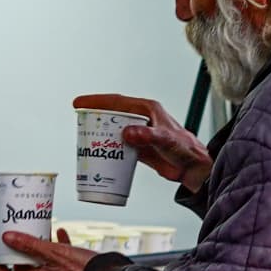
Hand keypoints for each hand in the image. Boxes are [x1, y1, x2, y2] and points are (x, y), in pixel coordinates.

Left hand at [0, 229, 95, 270]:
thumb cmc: (83, 270)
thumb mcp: (53, 252)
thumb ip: (30, 244)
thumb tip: (9, 238)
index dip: (0, 266)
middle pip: (25, 268)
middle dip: (21, 251)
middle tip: (18, 237)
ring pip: (42, 262)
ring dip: (39, 247)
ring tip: (39, 232)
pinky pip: (58, 259)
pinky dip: (56, 246)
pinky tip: (60, 234)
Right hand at [72, 93, 211, 192]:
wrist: (194, 168)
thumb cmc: (185, 149)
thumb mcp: (165, 140)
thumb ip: (147, 136)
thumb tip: (127, 132)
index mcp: (147, 110)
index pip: (117, 102)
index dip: (96, 101)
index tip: (79, 103)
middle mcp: (142, 119)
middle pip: (112, 114)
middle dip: (94, 116)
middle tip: (77, 122)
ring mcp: (140, 133)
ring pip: (114, 130)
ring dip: (100, 133)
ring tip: (83, 139)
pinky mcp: (140, 148)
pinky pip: (119, 146)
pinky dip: (109, 148)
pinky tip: (98, 154)